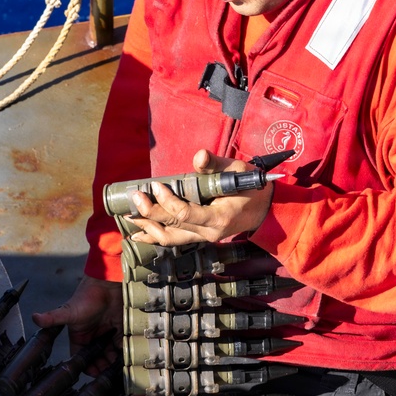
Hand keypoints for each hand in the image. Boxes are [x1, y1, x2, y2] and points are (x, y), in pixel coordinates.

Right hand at [31, 275, 121, 375]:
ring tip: (119, 366)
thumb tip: (34, 317)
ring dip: (113, 363)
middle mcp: (92, 338)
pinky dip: (123, 354)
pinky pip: (121, 348)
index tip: (94, 373)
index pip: (81, 359)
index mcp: (78, 337)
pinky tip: (126, 358)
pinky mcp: (119, 332)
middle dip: (102, 367)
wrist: (107, 284)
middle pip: (97, 360)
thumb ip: (52, 318)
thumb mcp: (68, 311)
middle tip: (109, 371)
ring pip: (110, 357)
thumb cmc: (86, 297)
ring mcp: (106, 335)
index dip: (87, 368)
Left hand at [127, 149, 273, 245]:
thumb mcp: (236, 170)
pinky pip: (174, 240)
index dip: (166, 201)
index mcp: (219, 217)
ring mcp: (203, 236)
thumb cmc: (250, 186)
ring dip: (148, 228)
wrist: (264, 209)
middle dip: (150, 212)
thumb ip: (215, 164)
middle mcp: (209, 232)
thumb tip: (199, 156)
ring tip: (131, 216)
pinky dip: (155, 237)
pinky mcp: (198, 236)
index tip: (155, 185)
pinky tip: (139, 234)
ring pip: (170, 238)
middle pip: (173, 226)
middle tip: (135, 197)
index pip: (185, 214)